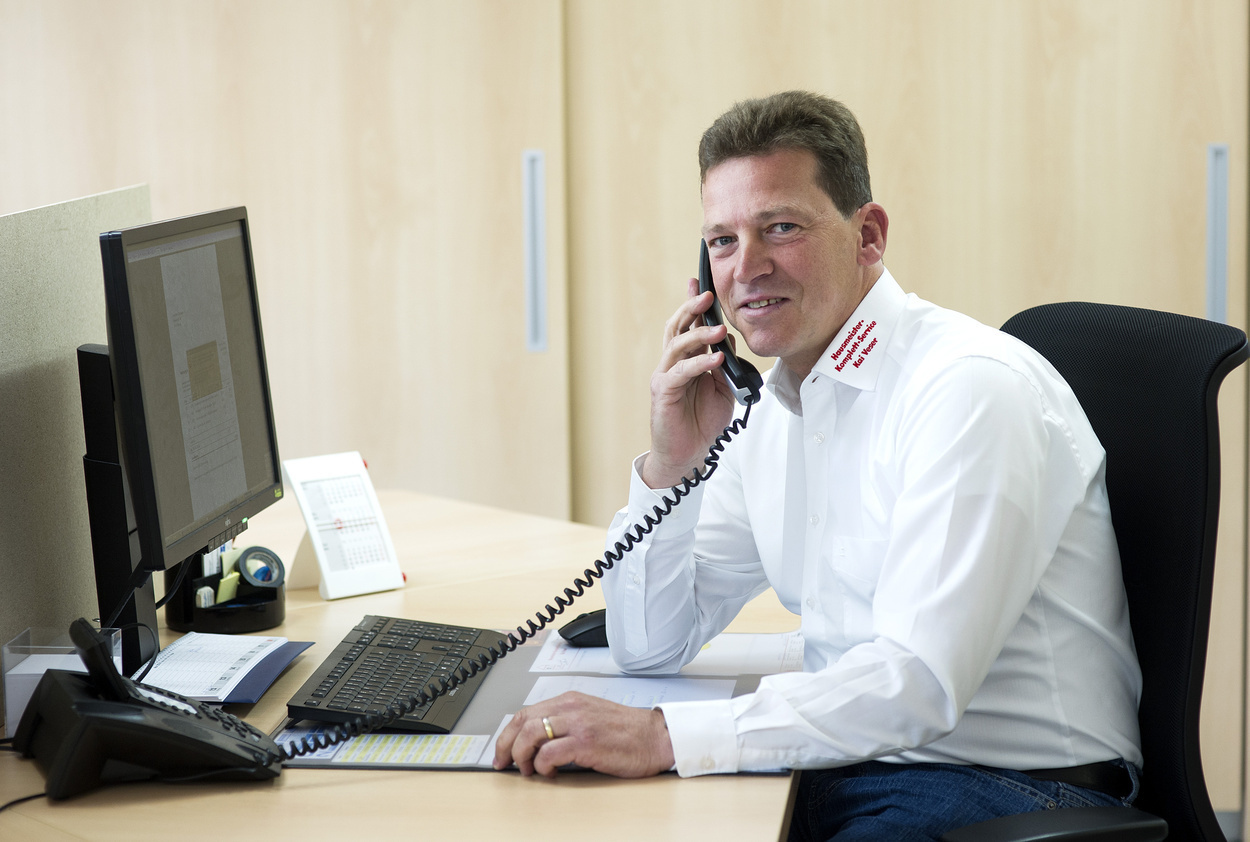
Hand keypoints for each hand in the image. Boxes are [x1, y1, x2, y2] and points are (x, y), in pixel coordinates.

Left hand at [492, 692, 674, 778]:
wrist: (656, 737)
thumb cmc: (627, 732)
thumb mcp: (590, 717)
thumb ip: (566, 722)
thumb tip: (536, 742)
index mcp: (571, 700)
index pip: (526, 712)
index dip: (508, 734)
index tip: (502, 751)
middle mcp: (572, 707)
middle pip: (523, 721)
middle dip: (507, 745)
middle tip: (505, 764)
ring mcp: (579, 723)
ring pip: (531, 734)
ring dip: (523, 755)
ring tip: (529, 770)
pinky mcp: (587, 742)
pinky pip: (550, 752)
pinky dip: (543, 765)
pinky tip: (550, 772)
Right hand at [642, 277, 737, 488]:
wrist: (689, 454)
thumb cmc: (702, 422)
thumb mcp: (722, 388)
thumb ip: (725, 365)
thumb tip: (730, 342)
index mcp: (686, 359)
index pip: (688, 325)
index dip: (693, 304)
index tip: (700, 283)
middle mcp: (673, 362)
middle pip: (678, 327)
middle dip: (692, 308)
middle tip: (708, 295)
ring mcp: (666, 375)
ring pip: (678, 345)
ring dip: (700, 334)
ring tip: (720, 329)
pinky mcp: (664, 392)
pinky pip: (681, 372)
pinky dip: (700, 363)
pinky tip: (716, 359)